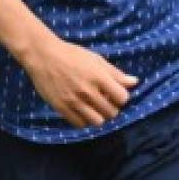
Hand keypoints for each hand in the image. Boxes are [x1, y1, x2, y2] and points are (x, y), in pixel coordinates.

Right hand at [18, 36, 137, 128]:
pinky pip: (79, 124)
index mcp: (99, 77)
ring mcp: (73, 101)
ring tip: (95, 107)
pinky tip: (83, 110)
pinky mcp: (61, 108)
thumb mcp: (97, 60)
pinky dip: (84, 120)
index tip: (116, 93)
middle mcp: (87, 91)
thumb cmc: (73, 55)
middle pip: (112, 112)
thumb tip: (134, 82)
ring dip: (100, 116)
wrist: (44, 56)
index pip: (123, 98)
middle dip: (112, 107)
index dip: (122, 97)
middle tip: (106, 101)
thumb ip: (116, 74)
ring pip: (97, 122)